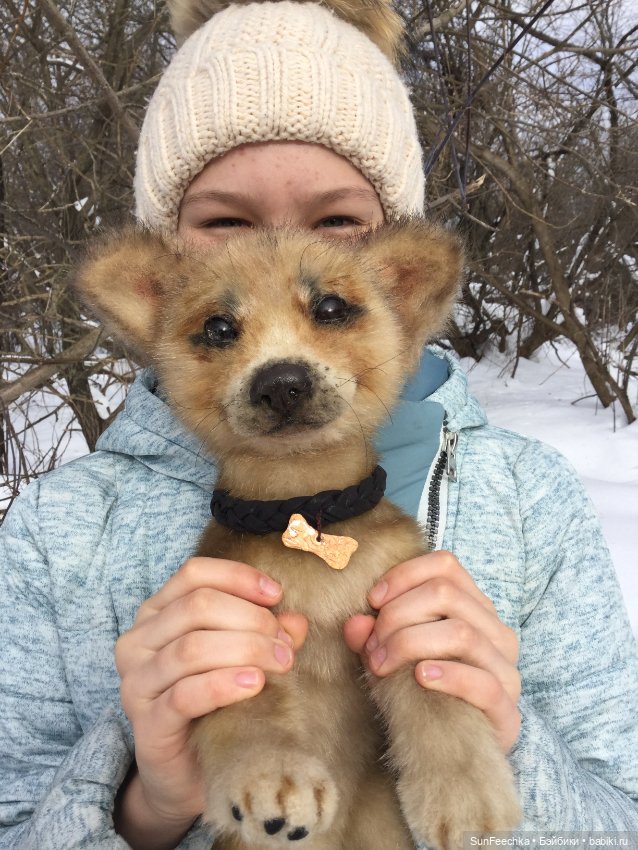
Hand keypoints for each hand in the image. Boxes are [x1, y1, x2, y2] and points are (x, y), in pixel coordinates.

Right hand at [114, 557, 307, 846]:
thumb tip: (296, 619)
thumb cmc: (213, 705)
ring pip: (192, 647)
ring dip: (245, 649)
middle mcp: (137, 641)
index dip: (238, 577)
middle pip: (197, 606)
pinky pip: (185, 694)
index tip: (277, 594)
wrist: (185, 774)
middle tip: (285, 643)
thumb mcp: (240, 659)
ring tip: (281, 663)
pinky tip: (255, 684)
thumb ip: (265, 634)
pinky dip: (224, 684)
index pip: (193, 574)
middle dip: (251, 619)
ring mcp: (136, 682)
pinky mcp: (146, 723)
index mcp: (156, 614)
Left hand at [343, 551, 520, 752]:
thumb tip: (355, 622)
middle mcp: (495, 631)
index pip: (446, 565)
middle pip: (446, 594)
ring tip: (382, 664)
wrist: (451, 753)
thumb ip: (372, 636)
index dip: (405, 575)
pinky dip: (447, 675)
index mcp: (474, 608)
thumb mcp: (391, 657)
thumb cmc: (421, 694)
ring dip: (410, 643)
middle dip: (398, 614)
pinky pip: (481, 682)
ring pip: (461, 632)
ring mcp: (505, 669)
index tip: (372, 600)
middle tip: (372, 645)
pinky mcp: (507, 710)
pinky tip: (420, 678)